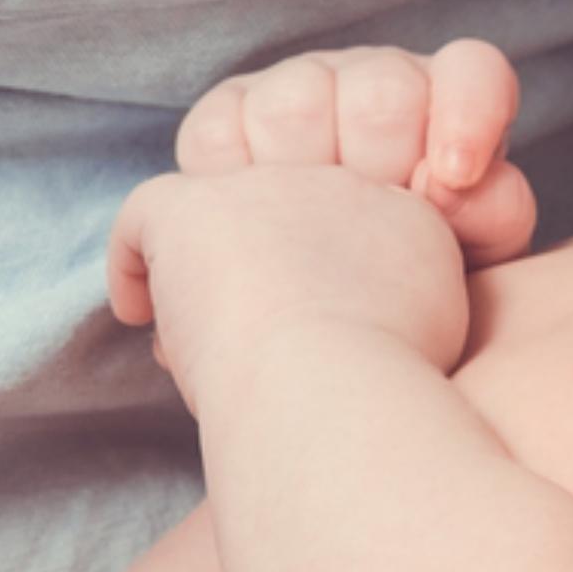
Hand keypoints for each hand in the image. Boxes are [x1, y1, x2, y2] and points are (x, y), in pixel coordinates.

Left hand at [108, 168, 469, 406]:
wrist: (334, 385)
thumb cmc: (384, 386)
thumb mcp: (438, 338)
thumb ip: (406, 305)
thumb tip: (349, 313)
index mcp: (406, 216)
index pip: (357, 224)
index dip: (324, 273)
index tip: (310, 324)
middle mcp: (341, 185)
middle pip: (291, 212)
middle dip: (267, 268)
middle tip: (253, 334)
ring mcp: (264, 186)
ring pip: (223, 213)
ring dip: (209, 268)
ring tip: (201, 334)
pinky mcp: (194, 206)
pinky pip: (149, 213)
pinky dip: (134, 264)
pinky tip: (140, 313)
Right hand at [176, 41, 535, 266]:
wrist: (322, 326)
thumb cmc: (414, 283)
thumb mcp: (474, 256)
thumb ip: (491, 213)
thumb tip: (454, 185)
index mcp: (451, 101)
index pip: (472, 72)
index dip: (468, 115)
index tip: (452, 181)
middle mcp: (377, 81)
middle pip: (383, 88)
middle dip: (382, 164)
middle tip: (373, 221)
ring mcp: (300, 88)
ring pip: (295, 102)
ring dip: (304, 179)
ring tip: (311, 238)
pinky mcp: (229, 114)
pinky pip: (221, 130)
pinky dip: (236, 182)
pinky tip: (255, 228)